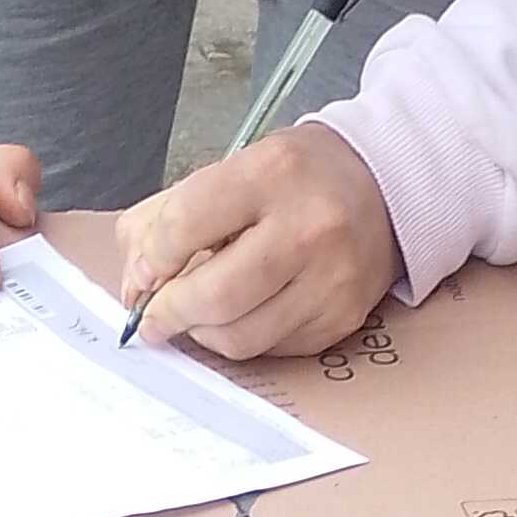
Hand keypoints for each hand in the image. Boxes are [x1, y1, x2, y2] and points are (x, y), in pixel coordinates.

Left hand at [117, 121, 397, 359]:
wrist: (383, 186)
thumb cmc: (295, 179)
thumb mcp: (234, 167)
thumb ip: (169, 215)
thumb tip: (134, 282)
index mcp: (272, 172)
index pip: (187, 224)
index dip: (152, 261)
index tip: (143, 276)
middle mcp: (308, 227)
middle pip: (215, 295)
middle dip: (170, 313)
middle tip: (153, 318)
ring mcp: (330, 279)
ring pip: (239, 336)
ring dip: (201, 334)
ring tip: (193, 318)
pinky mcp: (340, 318)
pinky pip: (270, 348)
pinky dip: (240, 339)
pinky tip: (237, 317)